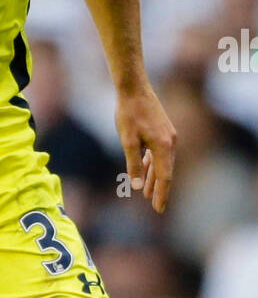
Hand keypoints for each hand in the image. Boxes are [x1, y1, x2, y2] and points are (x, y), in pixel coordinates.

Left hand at [115, 82, 176, 212]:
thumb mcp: (127, 141)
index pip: (165, 177)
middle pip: (166, 172)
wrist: (134, 88)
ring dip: (154, 178)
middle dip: (160, 189)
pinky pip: (159, 153)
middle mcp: (170, 142)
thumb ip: (133, 163)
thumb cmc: (129, 113)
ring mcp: (168, 136)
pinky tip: (144, 171)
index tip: (159, 209)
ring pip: (162, 163)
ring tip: (147, 193)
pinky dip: (152, 164)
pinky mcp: (163, 131)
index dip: (162, 194)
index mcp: (164, 146)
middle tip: (156, 207)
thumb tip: (137, 186)